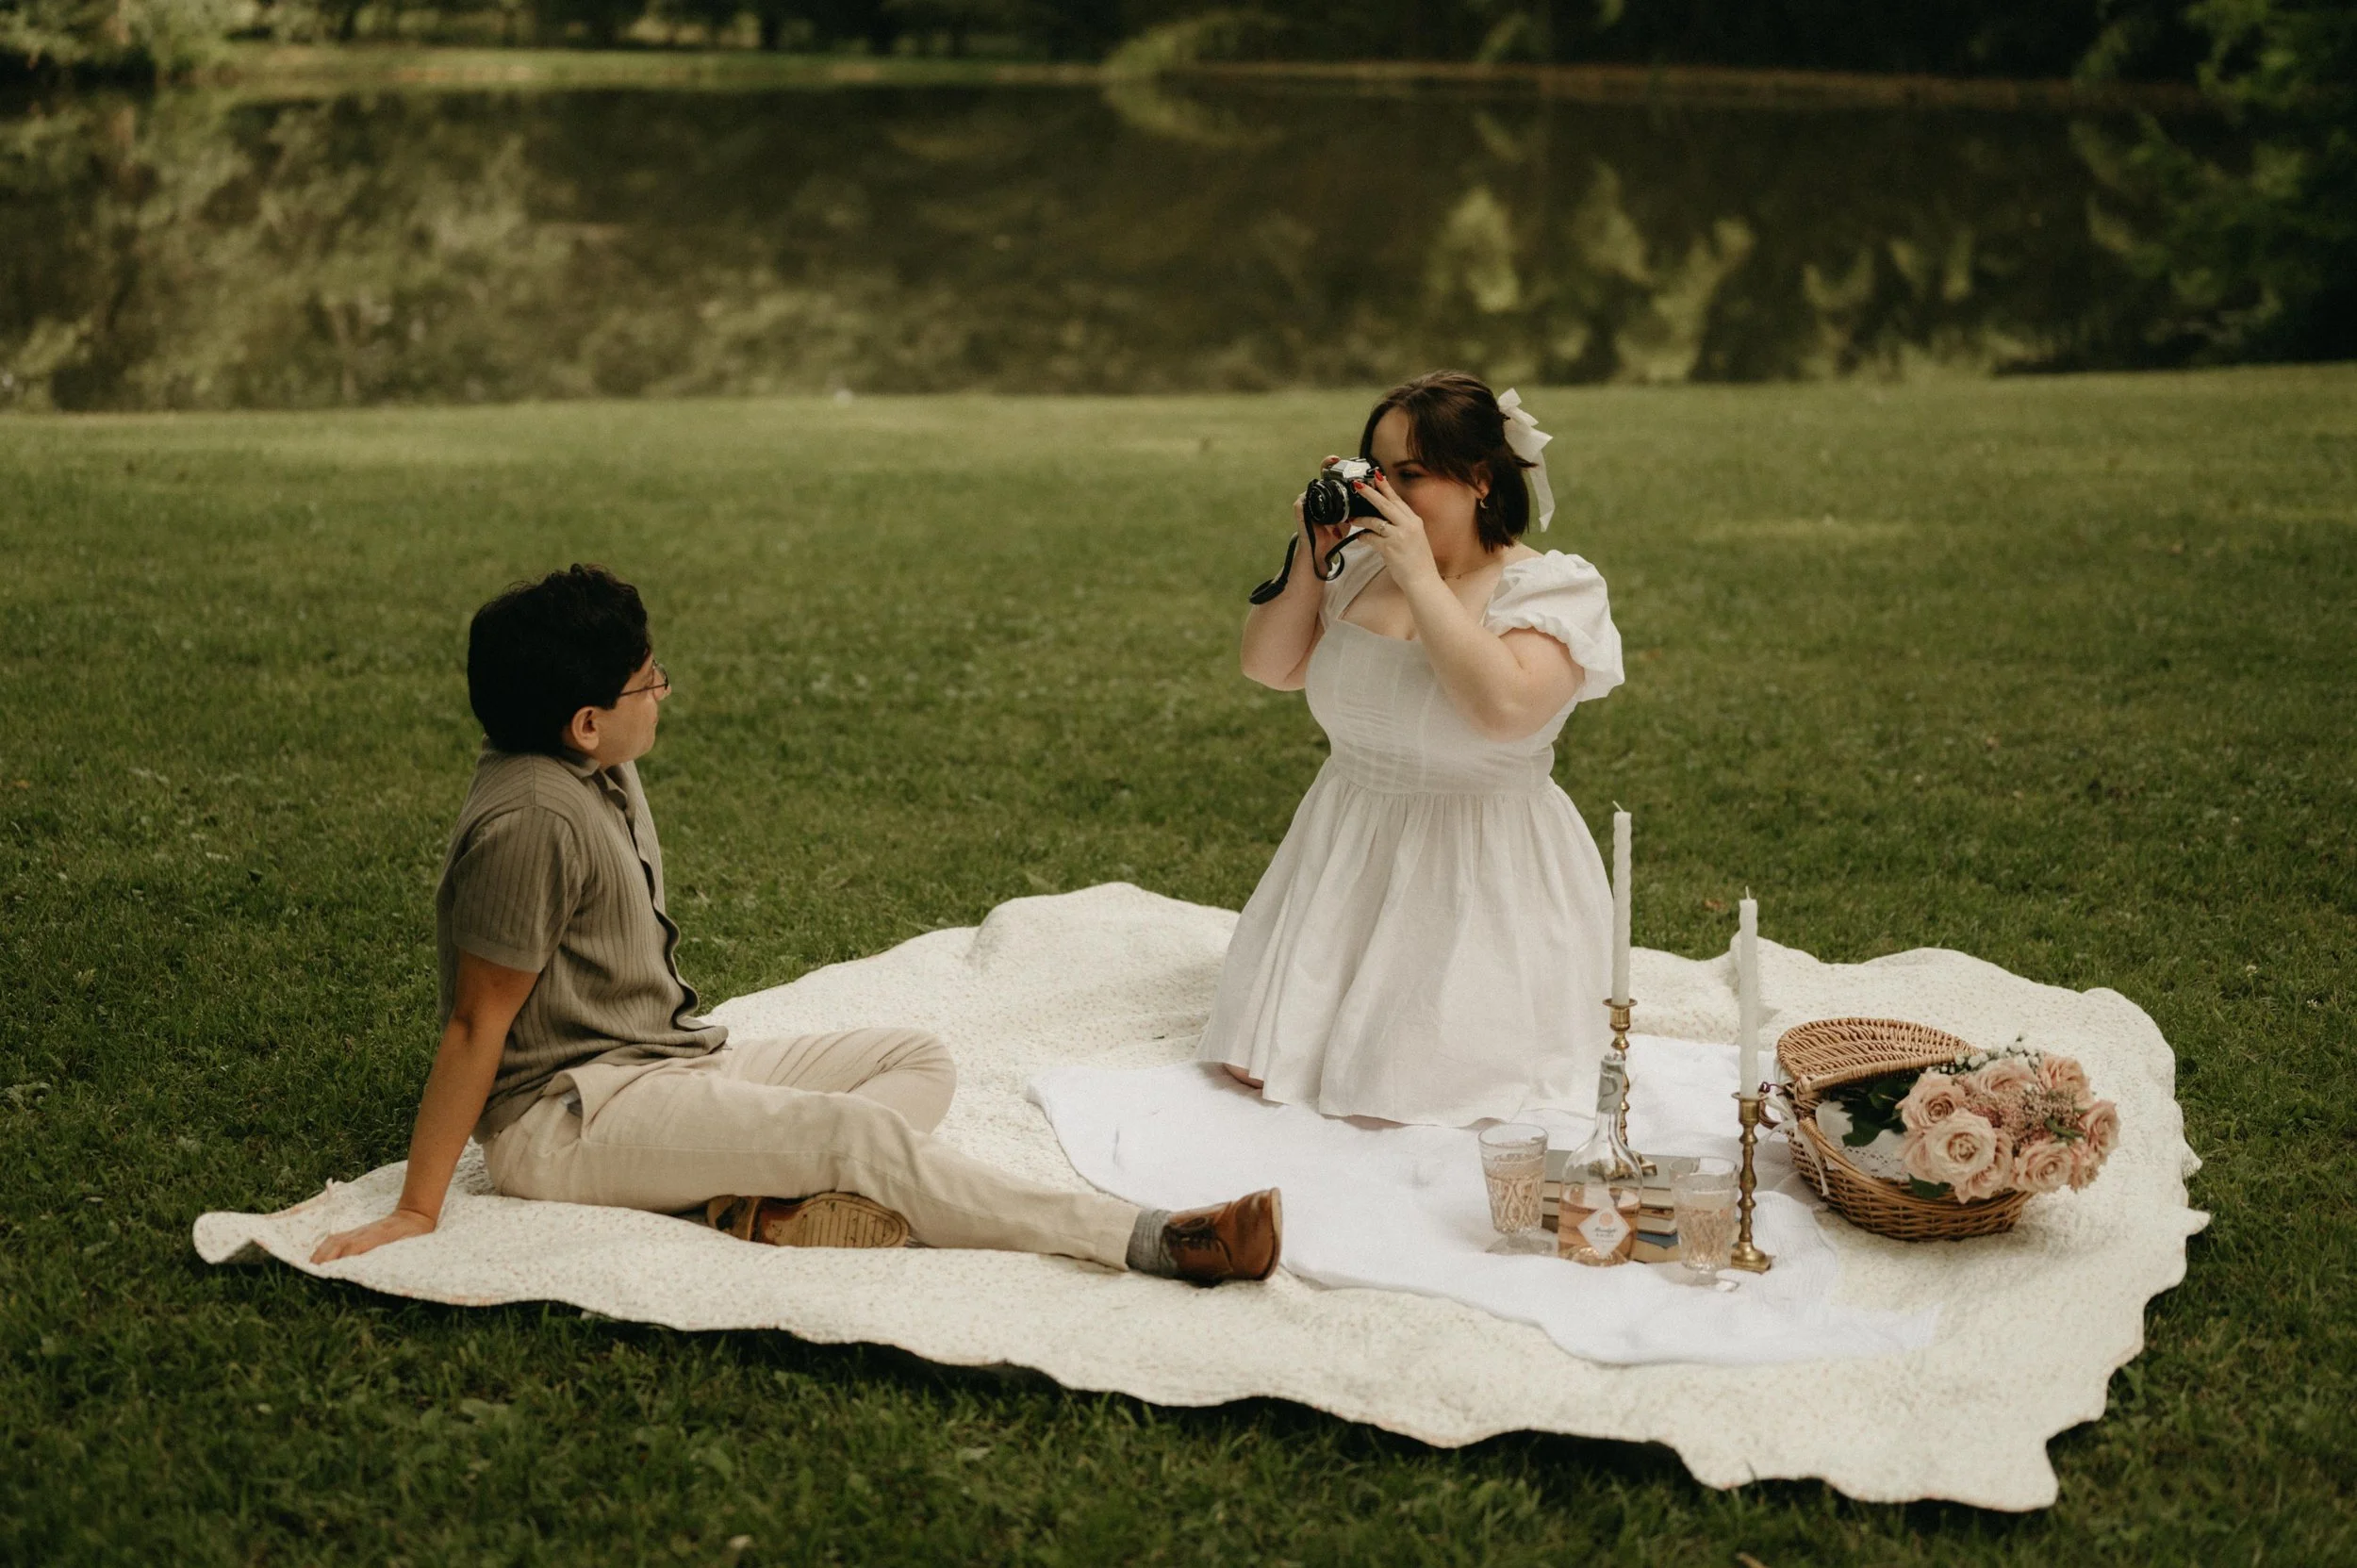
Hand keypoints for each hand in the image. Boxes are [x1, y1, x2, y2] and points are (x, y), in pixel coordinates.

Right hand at [311, 1206, 435, 1264]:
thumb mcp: (409, 1244)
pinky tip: (317, 1259)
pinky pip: (336, 1239)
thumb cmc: (412, 1235)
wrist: (412, 1216)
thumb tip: (381, 1266)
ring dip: (320, 1254)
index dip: (343, 1258)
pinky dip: (324, 1248)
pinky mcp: (355, 1233)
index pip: (356, 1246)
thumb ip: (395, 1253)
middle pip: (339, 1244)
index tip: (331, 1271)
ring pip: (334, 1241)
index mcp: (378, 1237)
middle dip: (324, 1258)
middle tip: (312, 1275)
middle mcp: (364, 1233)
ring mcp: (358, 1232)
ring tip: (309, 1269)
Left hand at [1350, 471, 1437, 584]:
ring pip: (1375, 520)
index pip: (1398, 500)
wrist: (1423, 580)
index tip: (1377, 476)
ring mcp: (1399, 536)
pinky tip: (1360, 538)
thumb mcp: (1416, 538)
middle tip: (1358, 484)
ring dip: (1361, 519)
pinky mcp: (1390, 548)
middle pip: (1386, 504)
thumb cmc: (1418, 563)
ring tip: (1352, 518)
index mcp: (1415, 521)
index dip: (1386, 488)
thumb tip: (1386, 519)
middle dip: (1370, 493)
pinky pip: (1371, 538)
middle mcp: (1408, 525)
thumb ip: (1403, 527)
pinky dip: (1363, 537)